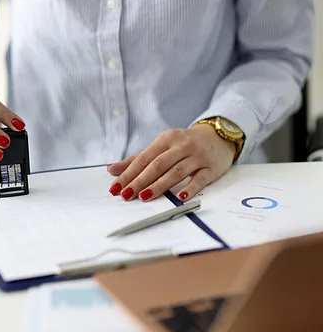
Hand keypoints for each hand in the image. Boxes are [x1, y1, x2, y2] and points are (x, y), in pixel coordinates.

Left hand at [107, 124, 235, 201]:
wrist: (219, 135)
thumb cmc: (184, 143)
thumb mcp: (161, 146)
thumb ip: (138, 159)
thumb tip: (112, 169)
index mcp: (166, 139)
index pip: (143, 159)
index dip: (129, 174)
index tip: (116, 188)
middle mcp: (181, 146)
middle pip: (157, 165)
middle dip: (140, 181)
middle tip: (127, 195)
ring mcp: (197, 156)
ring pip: (176, 172)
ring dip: (160, 185)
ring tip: (145, 196)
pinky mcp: (212, 167)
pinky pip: (200, 179)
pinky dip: (190, 188)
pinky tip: (180, 197)